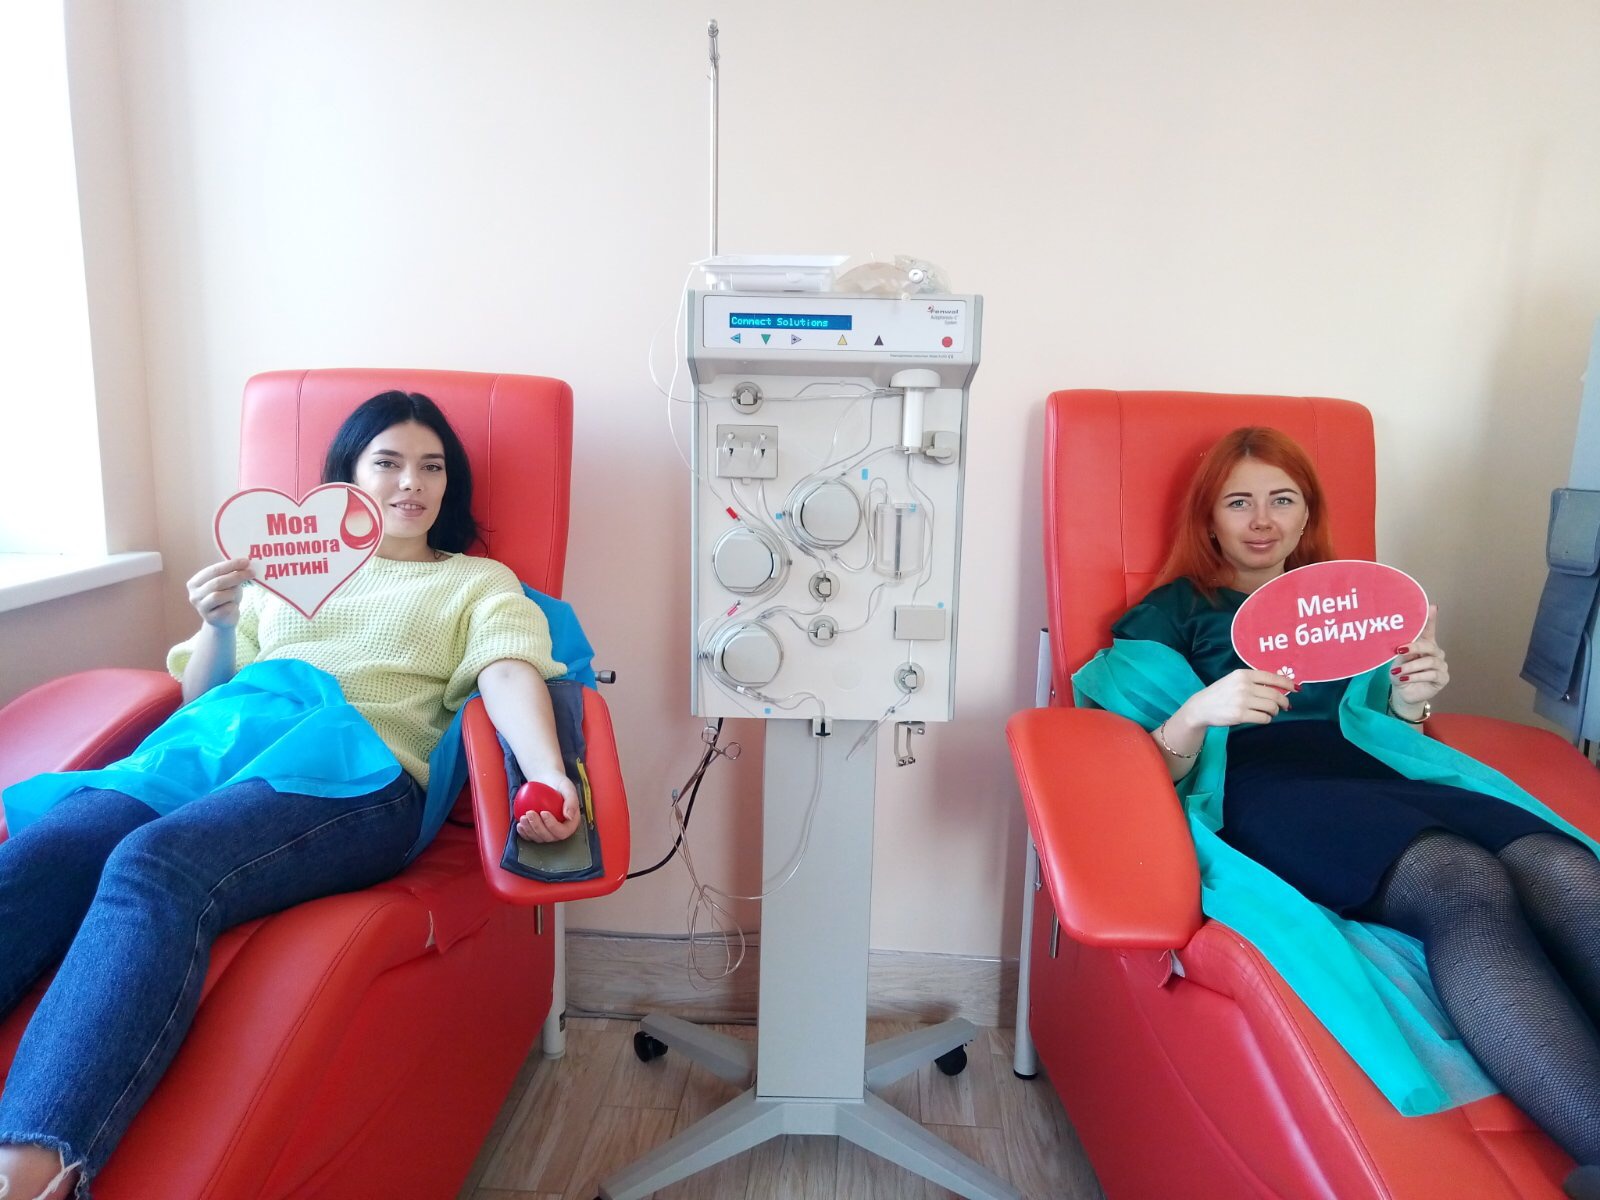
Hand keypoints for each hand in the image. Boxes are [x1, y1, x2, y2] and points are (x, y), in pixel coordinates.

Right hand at [187, 557, 252, 627]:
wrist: (224, 619)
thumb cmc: (225, 596)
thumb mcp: (228, 583)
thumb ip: (231, 573)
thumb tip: (245, 564)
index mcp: (195, 582)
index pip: (213, 570)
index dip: (230, 565)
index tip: (246, 561)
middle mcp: (194, 595)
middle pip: (217, 582)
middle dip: (236, 576)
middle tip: (252, 572)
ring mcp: (200, 608)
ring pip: (219, 596)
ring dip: (233, 593)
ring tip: (236, 594)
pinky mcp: (210, 619)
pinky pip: (226, 609)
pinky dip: (233, 606)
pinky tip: (232, 606)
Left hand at [514, 770, 581, 842]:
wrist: (546, 780)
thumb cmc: (558, 782)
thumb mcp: (567, 787)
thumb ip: (571, 801)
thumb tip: (569, 816)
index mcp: (571, 823)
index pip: (563, 832)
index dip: (552, 826)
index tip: (543, 812)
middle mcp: (560, 830)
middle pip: (549, 837)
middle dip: (537, 827)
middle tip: (529, 813)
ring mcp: (548, 831)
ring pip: (539, 838)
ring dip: (529, 830)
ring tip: (523, 817)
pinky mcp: (537, 830)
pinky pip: (530, 836)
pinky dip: (524, 833)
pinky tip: (519, 825)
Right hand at [1178, 667, 1294, 730]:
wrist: (1201, 707)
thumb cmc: (1220, 693)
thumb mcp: (1234, 680)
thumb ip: (1253, 681)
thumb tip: (1280, 687)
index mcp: (1243, 674)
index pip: (1271, 677)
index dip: (1287, 683)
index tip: (1296, 688)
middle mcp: (1244, 686)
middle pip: (1275, 694)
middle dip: (1284, 701)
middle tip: (1286, 706)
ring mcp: (1242, 701)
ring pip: (1271, 707)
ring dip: (1275, 711)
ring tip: (1270, 712)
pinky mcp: (1240, 715)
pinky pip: (1264, 718)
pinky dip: (1266, 719)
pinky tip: (1262, 718)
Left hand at [1391, 605, 1447, 706]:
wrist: (1402, 693)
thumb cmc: (1400, 673)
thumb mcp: (1397, 660)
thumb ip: (1401, 650)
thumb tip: (1400, 644)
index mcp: (1425, 644)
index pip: (1429, 629)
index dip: (1431, 618)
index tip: (1432, 606)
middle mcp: (1436, 652)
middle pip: (1429, 645)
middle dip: (1414, 647)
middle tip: (1399, 650)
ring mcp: (1441, 665)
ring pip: (1429, 661)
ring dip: (1411, 666)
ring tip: (1398, 671)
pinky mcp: (1443, 678)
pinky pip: (1432, 674)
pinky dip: (1416, 676)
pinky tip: (1405, 678)